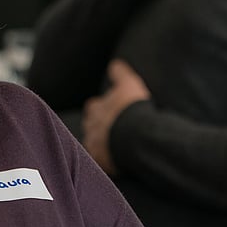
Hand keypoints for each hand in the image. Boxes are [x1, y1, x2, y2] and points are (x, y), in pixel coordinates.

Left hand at [82, 59, 150, 175]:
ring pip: (93, 143)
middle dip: (98, 126)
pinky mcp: (101, 160)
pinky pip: (100, 161)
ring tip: (110, 146)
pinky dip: (105, 160)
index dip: (101, 108)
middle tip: (109, 127)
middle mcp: (92, 126)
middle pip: (91, 126)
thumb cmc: (131, 109)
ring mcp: (95, 144)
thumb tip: (115, 63)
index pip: (95, 107)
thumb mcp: (129, 85)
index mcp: (97, 108)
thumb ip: (120, 74)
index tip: (106, 109)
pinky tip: (112, 162)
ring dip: (100, 143)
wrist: (136, 136)